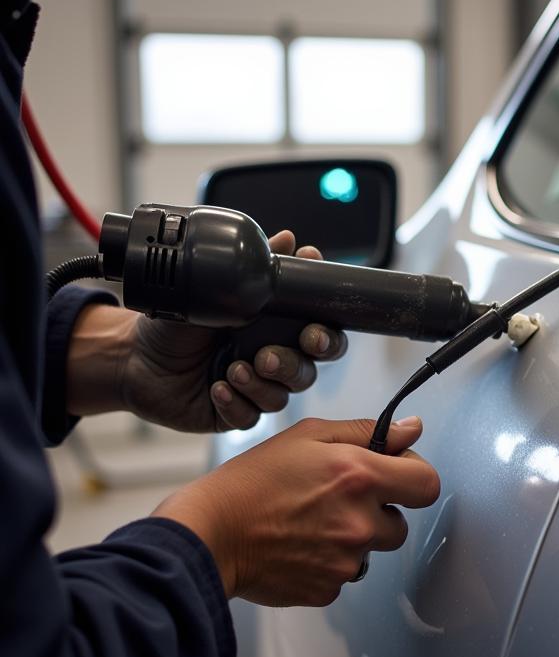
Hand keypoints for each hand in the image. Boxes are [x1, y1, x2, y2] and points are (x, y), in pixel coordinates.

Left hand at [66, 231, 346, 430]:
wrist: (133, 356)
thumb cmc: (176, 322)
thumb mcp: (210, 288)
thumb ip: (253, 269)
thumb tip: (287, 239)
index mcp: (277, 329)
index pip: (321, 335)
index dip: (327, 337)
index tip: (313, 331)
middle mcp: (272, 360)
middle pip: (309, 370)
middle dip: (295, 364)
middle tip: (270, 356)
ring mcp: (256, 389)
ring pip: (281, 395)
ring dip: (260, 383)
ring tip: (233, 368)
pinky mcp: (236, 413)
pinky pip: (251, 416)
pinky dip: (236, 403)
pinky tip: (217, 388)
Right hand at [154, 416, 439, 605]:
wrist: (209, 534)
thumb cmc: (252, 482)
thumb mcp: (308, 436)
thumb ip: (366, 432)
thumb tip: (412, 429)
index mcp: (360, 477)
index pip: (427, 484)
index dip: (414, 477)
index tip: (394, 475)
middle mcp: (360, 523)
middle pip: (400, 524)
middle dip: (379, 513)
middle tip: (337, 501)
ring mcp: (346, 562)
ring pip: (371, 551)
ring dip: (353, 539)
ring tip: (310, 524)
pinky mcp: (328, 589)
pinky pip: (344, 575)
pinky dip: (328, 563)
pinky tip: (298, 546)